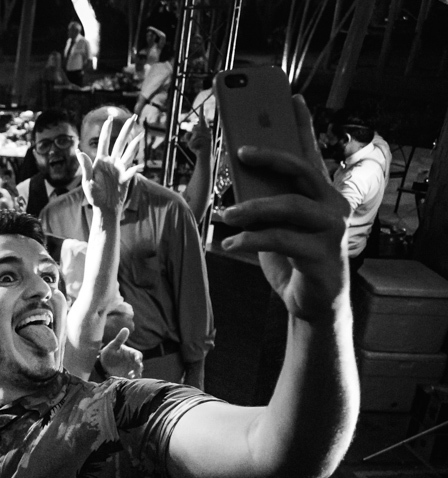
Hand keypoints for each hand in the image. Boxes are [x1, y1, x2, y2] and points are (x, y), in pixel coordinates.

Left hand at [79, 114, 141, 214]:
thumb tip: (78, 151)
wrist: (104, 208)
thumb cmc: (94, 196)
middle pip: (120, 142)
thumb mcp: (87, 181)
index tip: (110, 117)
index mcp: (101, 161)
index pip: (105, 142)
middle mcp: (112, 162)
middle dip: (127, 129)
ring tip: (141, 134)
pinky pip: (131, 172)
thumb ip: (86, 166)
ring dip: (134, 144)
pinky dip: (134, 169)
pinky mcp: (126, 178)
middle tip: (134, 117)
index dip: (107, 130)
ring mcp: (120, 169)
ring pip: (129, 153)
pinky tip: (139, 167)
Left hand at [98, 328, 142, 378]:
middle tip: (134, 372)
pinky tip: (125, 380)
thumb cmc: (109, 351)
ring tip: (130, 377)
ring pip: (137, 373)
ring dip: (135, 376)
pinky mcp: (126, 376)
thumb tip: (125, 328)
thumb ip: (119, 339)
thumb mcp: (113, 345)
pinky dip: (130, 380)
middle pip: (139, 365)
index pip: (138, 354)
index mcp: (131, 353)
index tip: (137, 360)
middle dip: (138, 369)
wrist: (103, 362)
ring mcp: (131, 369)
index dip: (138, 357)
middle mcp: (133, 362)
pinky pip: (131, 379)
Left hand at [186, 114, 210, 154]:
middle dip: (191, 137)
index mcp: (204, 129)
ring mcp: (207, 135)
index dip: (202, 111)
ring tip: (197, 147)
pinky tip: (197, 148)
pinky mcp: (206, 140)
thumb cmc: (198, 149)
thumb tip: (186, 134)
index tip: (202, 104)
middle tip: (195, 144)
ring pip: (194, 135)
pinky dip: (193, 146)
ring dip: (192, 142)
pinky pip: (194, 141)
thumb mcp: (190, 142)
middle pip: (193, 129)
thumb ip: (187, 137)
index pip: (202, 119)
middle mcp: (207, 131)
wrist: (205, 157)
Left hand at [220, 95, 349, 322]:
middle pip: (301, 170)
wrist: (313, 300)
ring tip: (225, 214)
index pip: (310, 152)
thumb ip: (265, 197)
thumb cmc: (292, 256)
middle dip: (270, 156)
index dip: (302, 124)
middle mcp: (332, 204)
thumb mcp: (275, 222)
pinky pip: (281, 240)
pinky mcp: (322, 254)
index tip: (291, 97)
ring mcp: (331, 228)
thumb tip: (237, 170)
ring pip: (290, 206)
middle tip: (240, 151)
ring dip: (252, 208)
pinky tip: (229, 244)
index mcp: (321, 193)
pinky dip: (251, 240)